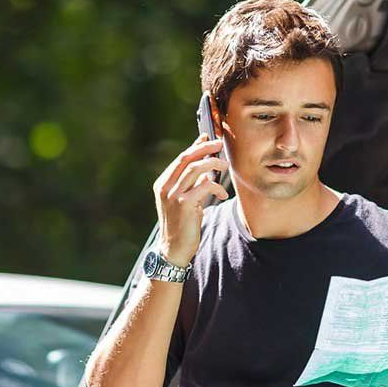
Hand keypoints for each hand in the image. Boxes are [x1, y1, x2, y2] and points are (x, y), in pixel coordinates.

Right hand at [152, 131, 229, 265]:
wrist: (173, 249)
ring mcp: (173, 195)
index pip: (181, 158)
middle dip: (205, 148)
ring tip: (224, 166)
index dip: (196, 146)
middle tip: (220, 145)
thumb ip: (191, 183)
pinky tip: (222, 194)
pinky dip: (216, 186)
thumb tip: (205, 166)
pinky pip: (204, 186)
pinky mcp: (184, 204)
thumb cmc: (181, 224)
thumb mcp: (184, 200)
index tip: (208, 137)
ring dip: (212, 164)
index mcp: (163, 184)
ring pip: (195, 168)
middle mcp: (165, 187)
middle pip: (186, 158)